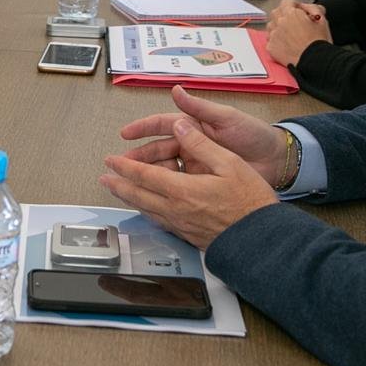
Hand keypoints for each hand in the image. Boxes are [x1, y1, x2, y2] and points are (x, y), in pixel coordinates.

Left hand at [99, 116, 278, 248]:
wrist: (262, 240)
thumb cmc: (250, 202)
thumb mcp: (229, 163)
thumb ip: (200, 144)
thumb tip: (180, 125)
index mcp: (182, 190)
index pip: (144, 175)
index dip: (124, 167)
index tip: (110, 160)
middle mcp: (175, 210)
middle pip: (138, 196)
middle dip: (118, 185)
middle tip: (103, 179)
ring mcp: (180, 225)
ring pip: (146, 210)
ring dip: (129, 199)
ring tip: (118, 192)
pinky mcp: (188, 235)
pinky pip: (160, 221)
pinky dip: (147, 212)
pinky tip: (147, 210)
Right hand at [111, 85, 284, 183]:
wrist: (277, 162)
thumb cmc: (254, 134)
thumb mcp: (228, 119)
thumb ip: (200, 108)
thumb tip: (176, 90)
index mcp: (194, 126)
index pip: (162, 125)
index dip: (142, 128)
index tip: (125, 134)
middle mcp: (190, 144)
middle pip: (158, 149)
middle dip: (139, 156)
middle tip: (122, 165)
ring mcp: (195, 165)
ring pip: (164, 168)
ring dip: (148, 173)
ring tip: (132, 181)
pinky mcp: (202, 183)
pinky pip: (178, 185)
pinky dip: (164, 188)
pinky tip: (152, 194)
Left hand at [264, 0, 331, 65]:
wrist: (314, 61)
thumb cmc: (319, 43)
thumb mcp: (322, 20)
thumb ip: (313, 8)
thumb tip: (306, 7)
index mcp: (291, 14)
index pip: (286, 2)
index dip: (293, 6)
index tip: (298, 11)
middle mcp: (280, 22)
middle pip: (276, 12)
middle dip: (284, 15)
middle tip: (294, 22)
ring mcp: (273, 35)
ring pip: (271, 25)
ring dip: (278, 27)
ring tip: (290, 34)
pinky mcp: (271, 47)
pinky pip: (270, 39)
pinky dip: (276, 40)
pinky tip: (286, 44)